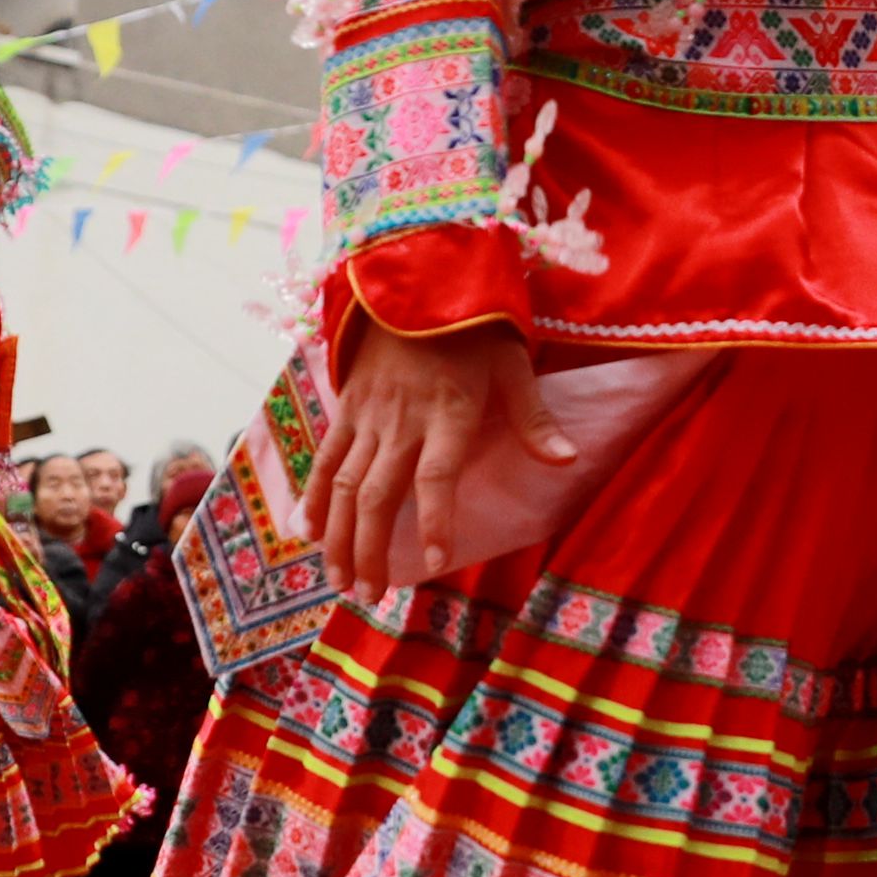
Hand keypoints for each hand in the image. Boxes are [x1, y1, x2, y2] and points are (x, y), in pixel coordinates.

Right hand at [310, 321, 560, 584]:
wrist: (417, 281)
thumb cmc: (474, 331)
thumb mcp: (513, 367)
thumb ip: (535, 420)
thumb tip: (570, 461)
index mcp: (447, 414)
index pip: (437, 476)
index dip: (434, 519)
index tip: (436, 561)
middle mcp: (401, 422)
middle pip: (377, 494)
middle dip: (371, 550)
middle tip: (370, 596)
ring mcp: (367, 417)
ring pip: (342, 486)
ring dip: (339, 537)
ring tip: (340, 581)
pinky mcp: (346, 409)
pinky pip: (323, 459)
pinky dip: (312, 498)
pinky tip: (306, 534)